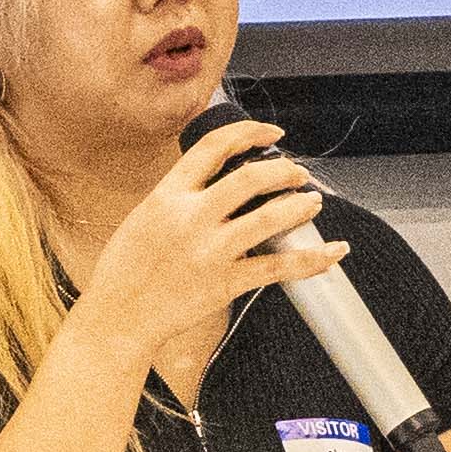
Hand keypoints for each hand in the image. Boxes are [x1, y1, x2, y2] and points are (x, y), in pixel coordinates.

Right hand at [74, 114, 340, 389]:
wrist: (117, 318)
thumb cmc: (125, 270)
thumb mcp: (144, 217)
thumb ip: (179, 197)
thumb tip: (216, 181)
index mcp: (167, 195)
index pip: (213, 147)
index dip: (249, 133)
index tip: (272, 133)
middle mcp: (190, 217)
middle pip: (250, 177)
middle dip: (284, 170)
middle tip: (299, 173)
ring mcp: (210, 251)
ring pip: (270, 217)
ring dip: (300, 206)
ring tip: (312, 202)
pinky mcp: (225, 283)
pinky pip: (277, 267)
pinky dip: (312, 259)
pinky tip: (332, 251)